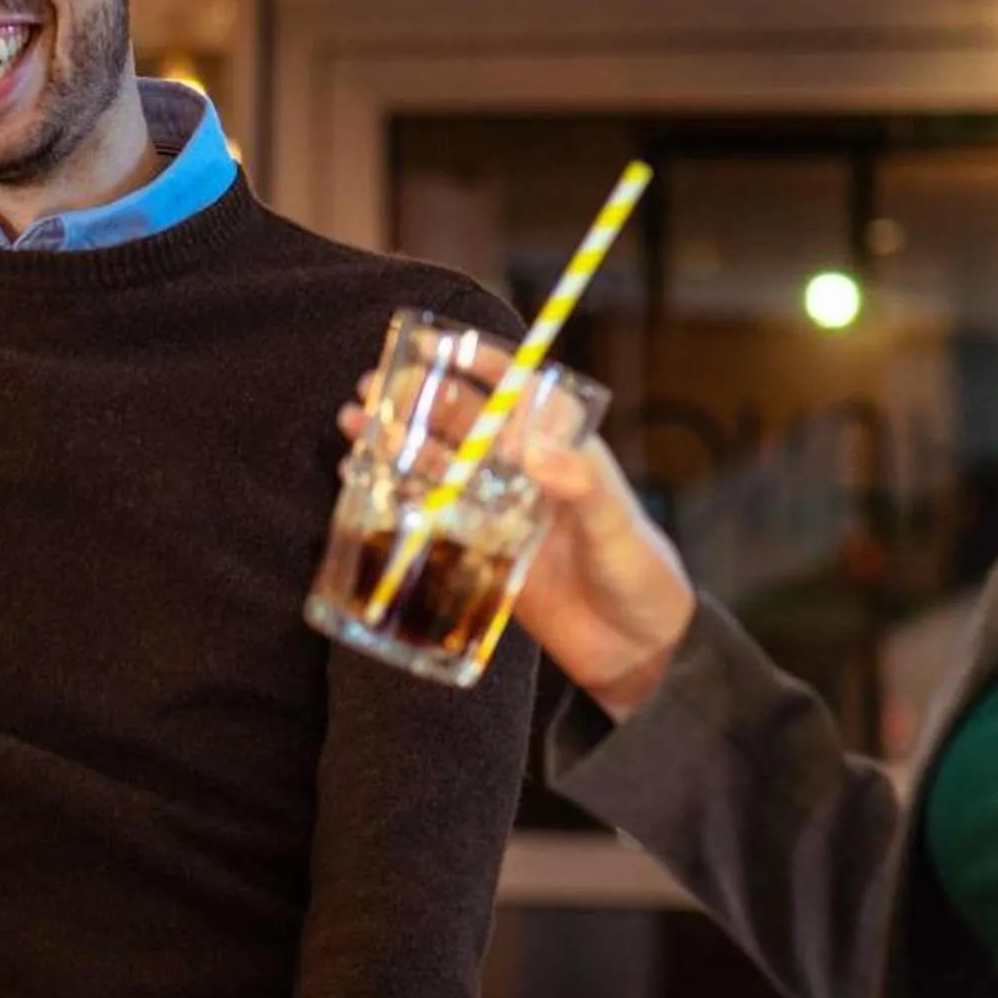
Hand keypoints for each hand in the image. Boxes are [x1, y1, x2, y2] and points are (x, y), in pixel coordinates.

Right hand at [336, 380, 694, 719]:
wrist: (637, 653)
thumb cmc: (643, 578)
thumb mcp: (617, 529)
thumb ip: (585, 488)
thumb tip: (536, 452)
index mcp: (563, 450)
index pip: (517, 390)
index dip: (476, 363)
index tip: (432, 345)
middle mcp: (525, 472)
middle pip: (463, 422)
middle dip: (418, 399)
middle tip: (372, 388)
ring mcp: (498, 511)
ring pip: (438, 464)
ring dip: (397, 442)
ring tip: (354, 424)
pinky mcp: (479, 550)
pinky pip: (431, 515)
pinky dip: (395, 496)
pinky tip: (361, 481)